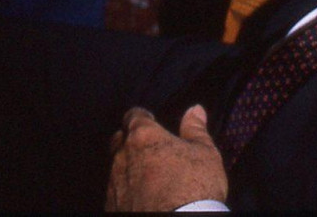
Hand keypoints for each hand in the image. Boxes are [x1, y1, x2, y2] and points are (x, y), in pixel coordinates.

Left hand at [105, 104, 225, 211]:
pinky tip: (142, 199)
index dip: (142, 117)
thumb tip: (195, 110)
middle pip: (119, 141)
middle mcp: (122, 157)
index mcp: (143, 136)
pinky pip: (116, 194)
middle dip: (130, 141)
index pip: (133, 116)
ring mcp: (114, 185)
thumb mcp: (205, 153)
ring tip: (148, 178)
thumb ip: (196, 129)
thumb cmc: (193, 187)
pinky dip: (126, 193)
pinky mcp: (112, 208)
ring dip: (128, 169)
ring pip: (116, 169)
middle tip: (148, 149)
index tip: (150, 120)